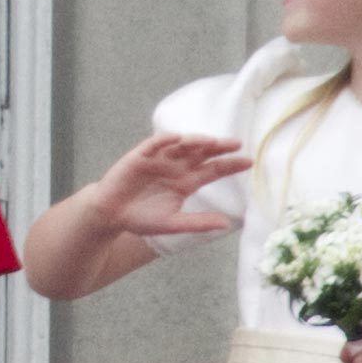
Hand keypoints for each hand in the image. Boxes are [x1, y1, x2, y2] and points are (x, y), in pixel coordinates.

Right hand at [85, 133, 251, 238]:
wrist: (111, 215)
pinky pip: (153, 144)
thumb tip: (226, 224)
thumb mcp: (173, 224)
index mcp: (186, 182)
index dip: (230, 165)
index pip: (213, 170)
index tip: (249, 162)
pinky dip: (164, 140)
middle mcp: (175, 167)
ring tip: (210, 142)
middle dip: (218, 147)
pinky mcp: (139, 156)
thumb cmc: (141, 218)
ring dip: (195, 141)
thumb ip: (198, 223)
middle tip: (235, 144)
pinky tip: (176, 138)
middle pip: (201, 153)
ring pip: (181, 145)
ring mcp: (158, 160)